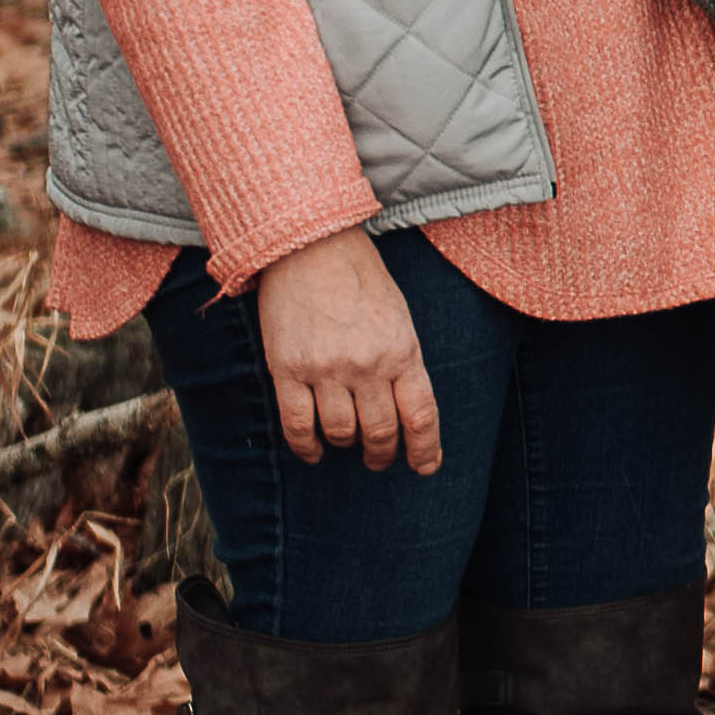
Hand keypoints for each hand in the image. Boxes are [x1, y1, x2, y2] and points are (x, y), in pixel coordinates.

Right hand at [253, 229, 436, 472]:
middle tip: (378, 459)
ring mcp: (326, 370)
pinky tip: (314, 451)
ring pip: (342, 433)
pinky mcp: (288, 369)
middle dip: (382, 453)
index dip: (425, 450)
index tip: (425, 467)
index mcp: (403, 351)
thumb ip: (403, 362)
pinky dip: (308, 447)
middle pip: (381, 432)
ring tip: (346, 445)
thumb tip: (403, 407)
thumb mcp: (398, 319)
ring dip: (346, 446)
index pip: (420, 416)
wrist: (311, 247)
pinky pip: (298, 425)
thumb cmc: (360, 280)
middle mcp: (367, 366)